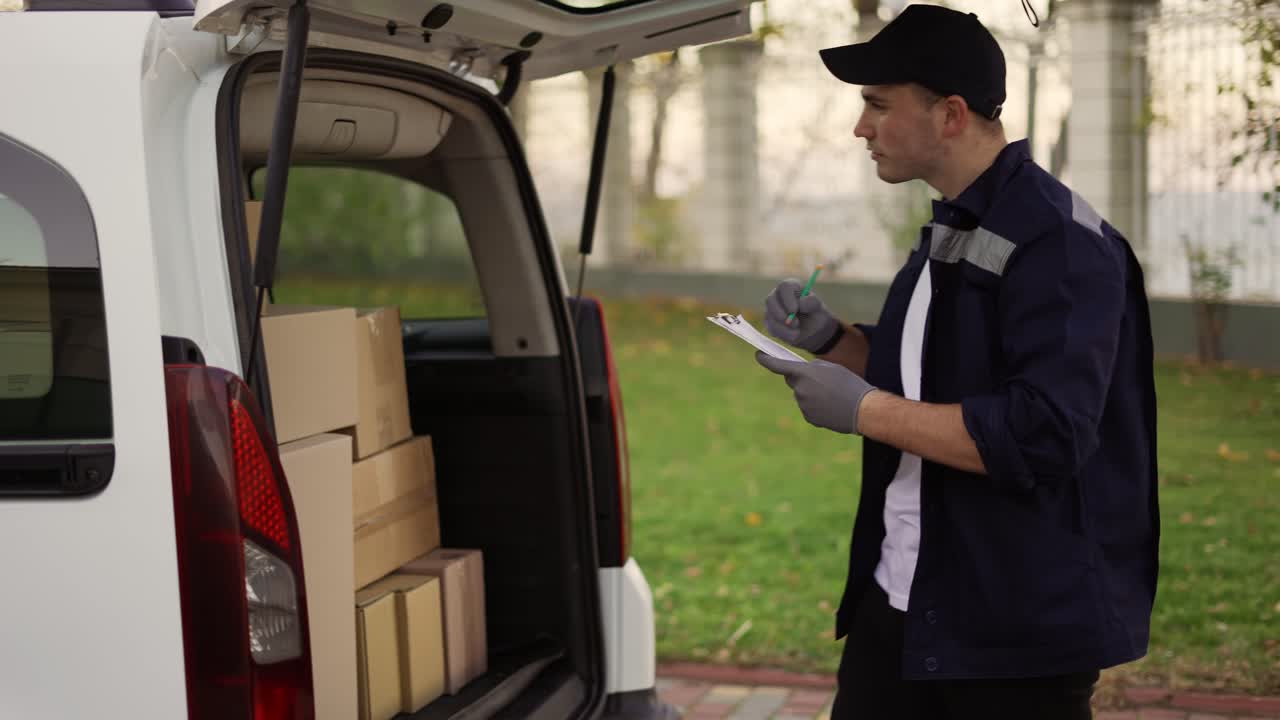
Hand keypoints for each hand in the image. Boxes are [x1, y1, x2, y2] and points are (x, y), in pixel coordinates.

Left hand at [756, 352, 875, 434]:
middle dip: (801, 378)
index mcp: (804, 373)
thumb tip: (802, 373)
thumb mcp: (831, 367)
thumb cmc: (849, 384)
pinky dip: (816, 405)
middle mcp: (800, 389)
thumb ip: (812, 368)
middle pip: (793, 381)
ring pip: (802, 395)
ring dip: (812, 393)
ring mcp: (803, 405)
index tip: (759, 355)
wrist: (862, 409)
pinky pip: (808, 407)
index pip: (778, 365)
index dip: (766, 359)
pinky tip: (831, 406)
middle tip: (820, 380)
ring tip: (832, 394)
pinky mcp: (809, 417)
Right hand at [764, 279, 840, 353]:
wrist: (813, 329)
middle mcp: (778, 295)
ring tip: (798, 332)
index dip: (787, 298)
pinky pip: (771, 328)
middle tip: (794, 324)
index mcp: (791, 287)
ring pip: (770, 317)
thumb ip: (811, 302)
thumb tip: (800, 304)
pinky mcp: (770, 323)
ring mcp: (771, 309)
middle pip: (770, 300)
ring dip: (784, 327)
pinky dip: (784, 334)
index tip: (794, 310)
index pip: (784, 287)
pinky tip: (794, 335)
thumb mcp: (817, 307)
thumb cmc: (815, 313)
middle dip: (780, 314)